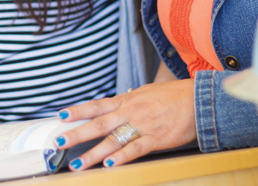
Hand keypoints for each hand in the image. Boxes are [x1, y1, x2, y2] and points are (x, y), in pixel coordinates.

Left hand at [53, 79, 195, 169]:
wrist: (199, 99)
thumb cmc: (174, 96)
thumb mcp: (147, 92)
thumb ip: (130, 99)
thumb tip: (118, 100)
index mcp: (127, 100)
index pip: (97, 106)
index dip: (78, 111)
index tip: (60, 116)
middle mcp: (130, 112)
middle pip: (98, 124)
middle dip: (76, 134)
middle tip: (58, 143)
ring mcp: (142, 125)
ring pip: (112, 140)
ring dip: (93, 154)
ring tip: (77, 165)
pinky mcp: (156, 138)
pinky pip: (135, 149)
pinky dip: (122, 157)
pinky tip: (109, 165)